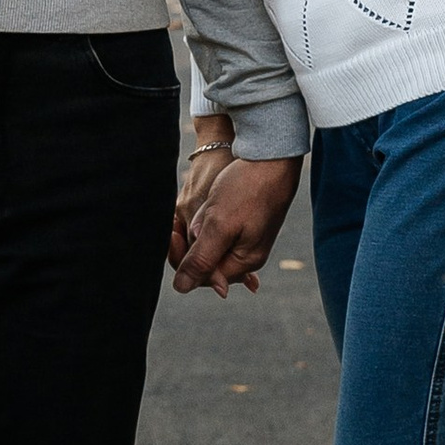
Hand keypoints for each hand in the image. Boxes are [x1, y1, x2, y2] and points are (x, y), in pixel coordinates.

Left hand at [171, 150, 301, 295]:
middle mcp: (247, 254)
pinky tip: (214, 200)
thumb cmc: (248, 189)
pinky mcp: (245, 222)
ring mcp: (247, 238)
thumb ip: (201, 259)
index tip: (172, 232)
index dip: (183, 259)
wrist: (271, 156)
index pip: (202, 277)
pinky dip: (209, 216)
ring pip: (210, 241)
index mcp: (244, 261)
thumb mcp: (219, 226)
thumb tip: (182, 288)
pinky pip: (218, 227)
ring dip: (200, 225)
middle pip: (206, 260)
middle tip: (191, 215)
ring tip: (209, 204)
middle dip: (193, 239)